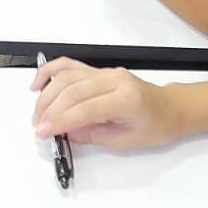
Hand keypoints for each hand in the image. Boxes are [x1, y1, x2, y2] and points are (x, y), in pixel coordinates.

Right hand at [30, 58, 185, 149]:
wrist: (170, 108)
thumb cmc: (155, 126)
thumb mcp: (125, 141)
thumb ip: (92, 135)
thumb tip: (64, 131)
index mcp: (126, 99)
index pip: (85, 108)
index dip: (60, 120)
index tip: (42, 132)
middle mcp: (114, 79)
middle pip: (72, 90)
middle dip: (49, 109)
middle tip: (37, 126)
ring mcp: (105, 71)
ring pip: (67, 76)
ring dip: (47, 94)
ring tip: (37, 113)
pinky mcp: (98, 70)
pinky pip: (70, 65)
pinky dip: (51, 72)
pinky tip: (37, 84)